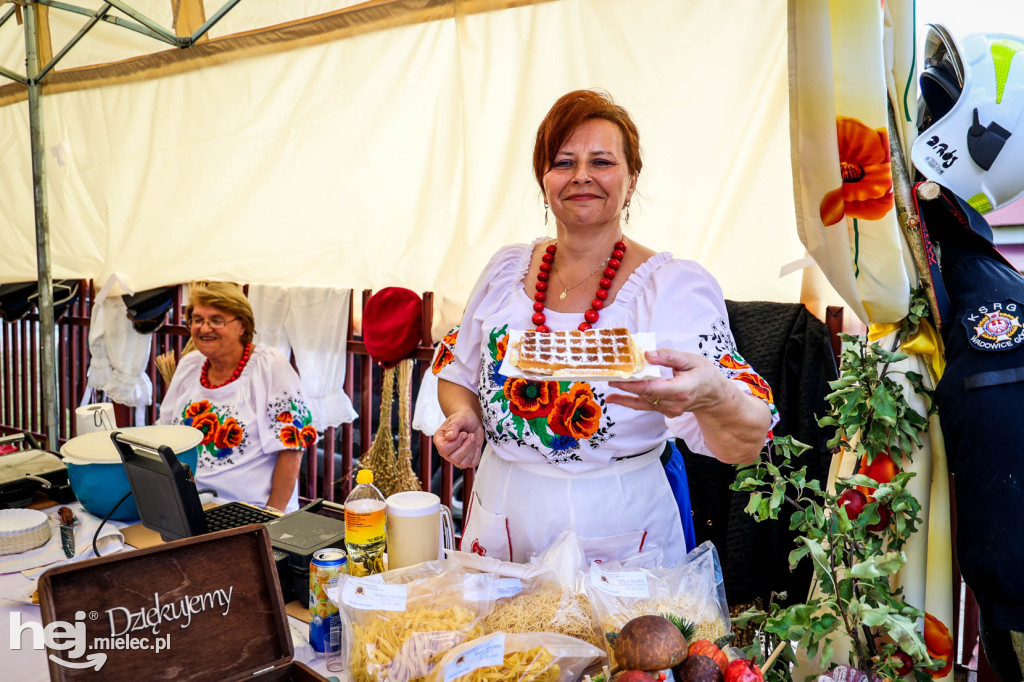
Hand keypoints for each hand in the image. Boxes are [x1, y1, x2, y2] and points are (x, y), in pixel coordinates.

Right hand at [433, 410, 484, 468]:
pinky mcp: (466, 460)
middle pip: (454, 458)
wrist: (471, 420)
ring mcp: (455, 457)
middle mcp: (446, 451)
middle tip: (468, 435)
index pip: (443, 449)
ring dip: (471, 449)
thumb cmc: (463, 418)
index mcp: (439, 440)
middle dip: (466, 446)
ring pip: (463, 463)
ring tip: (472, 437)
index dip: (455, 443)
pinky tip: (475, 444)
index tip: (463, 433)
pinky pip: (472, 463)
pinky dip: (477, 453)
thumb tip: (450, 437)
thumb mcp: (458, 418)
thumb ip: (453, 427)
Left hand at [606, 348, 727, 416]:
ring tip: (607, 381)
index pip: (653, 388)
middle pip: (644, 393)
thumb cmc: (703, 374)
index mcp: (682, 389)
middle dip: (625, 384)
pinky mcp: (664, 411)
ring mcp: (669, 410)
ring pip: (642, 399)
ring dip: (625, 390)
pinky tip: (612, 399)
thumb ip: (669, 357)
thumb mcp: (691, 359)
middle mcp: (674, 403)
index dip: (634, 384)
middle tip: (607, 374)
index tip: (618, 378)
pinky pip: (643, 406)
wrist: (713, 395)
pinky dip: (627, 401)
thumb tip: (647, 355)